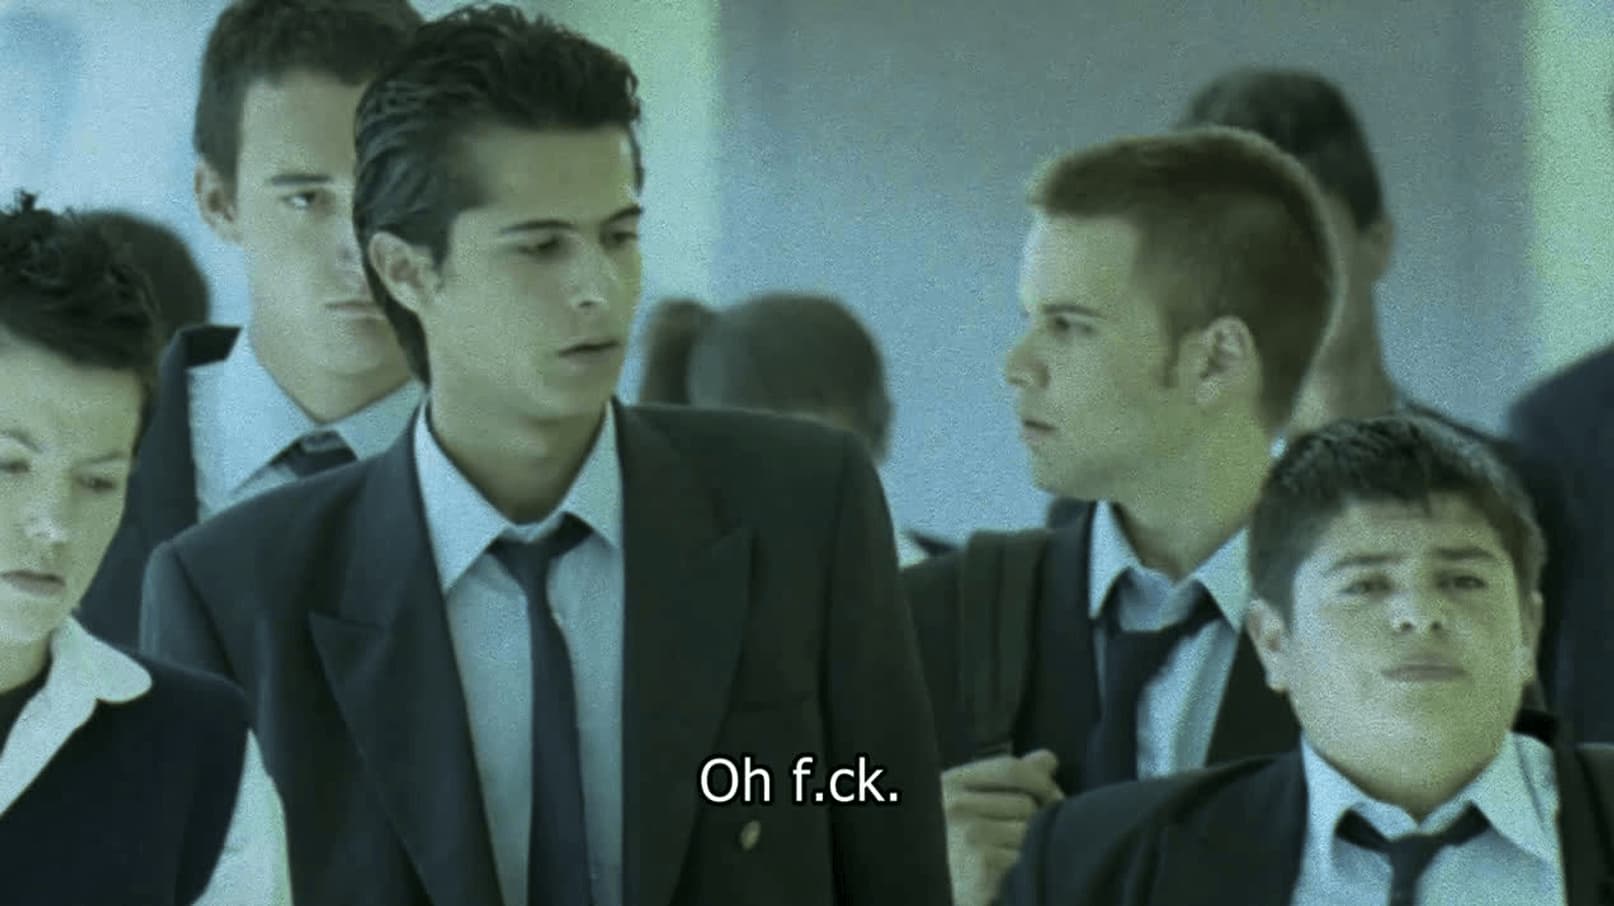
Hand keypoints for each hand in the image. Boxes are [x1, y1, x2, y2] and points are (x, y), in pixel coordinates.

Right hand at [942, 749, 1062, 905]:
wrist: (937, 895)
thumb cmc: (956, 853)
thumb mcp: (970, 809)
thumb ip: (1007, 781)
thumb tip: (1047, 759)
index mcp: (949, 785)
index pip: (1010, 767)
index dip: (1040, 781)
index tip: (1052, 798)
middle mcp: (955, 807)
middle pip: (1026, 802)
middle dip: (1040, 821)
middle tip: (1029, 840)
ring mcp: (969, 836)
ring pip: (1031, 832)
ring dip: (1033, 848)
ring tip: (1015, 859)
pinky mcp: (983, 866)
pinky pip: (1027, 858)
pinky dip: (1026, 870)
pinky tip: (1010, 877)